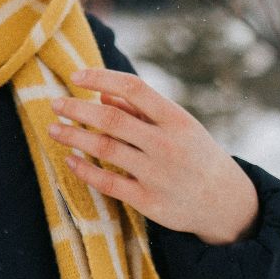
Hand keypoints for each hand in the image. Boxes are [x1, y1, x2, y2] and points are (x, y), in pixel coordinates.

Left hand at [47, 68, 259, 245]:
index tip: (75, 75)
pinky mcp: (149, 201)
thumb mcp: (178, 126)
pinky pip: (108, 183)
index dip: (101, 77)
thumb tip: (101, 94)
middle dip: (77, 108)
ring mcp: (157, 173)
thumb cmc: (195, 154)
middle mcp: (166, 143)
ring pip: (105, 148)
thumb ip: (141, 111)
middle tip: (55, 103)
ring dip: (74, 137)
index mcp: (175, 118)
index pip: (134, 88)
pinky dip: (85, 170)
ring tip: (54, 129)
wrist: (225, 202)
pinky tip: (70, 160)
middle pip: (111, 118)